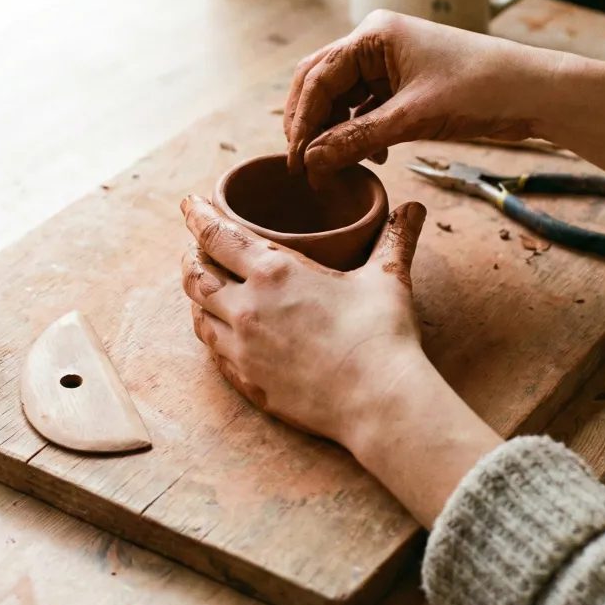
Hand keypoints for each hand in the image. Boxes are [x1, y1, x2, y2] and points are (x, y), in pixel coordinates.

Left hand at [181, 193, 428, 444]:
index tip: (188, 203)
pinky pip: (213, 350)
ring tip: (204, 285)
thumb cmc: (381, 335)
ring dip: (196, 295)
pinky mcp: (247, 381)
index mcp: (274, 272)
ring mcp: (242, 347)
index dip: (197, 215)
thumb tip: (415, 208)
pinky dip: (210, 332)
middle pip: (196, 275)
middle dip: (190, 255)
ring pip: (198, 313)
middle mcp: (247, 307)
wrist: (378, 401)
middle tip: (195, 245)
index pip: (217, 235)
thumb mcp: (387, 278)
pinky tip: (219, 330)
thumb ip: (395, 239)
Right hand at [284, 8, 604, 201]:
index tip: (297, 162)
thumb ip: (357, 140)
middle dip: (309, 125)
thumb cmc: (481, 90)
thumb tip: (311, 162)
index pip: (317, 77)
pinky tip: (370, 157)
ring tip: (331, 168)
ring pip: (342, 98)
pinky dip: (360, 133)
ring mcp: (390, 62)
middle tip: (303, 166)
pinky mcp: (406, 84)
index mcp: (373, 34)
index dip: (301, 121)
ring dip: (334, 132)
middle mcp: (376, 42)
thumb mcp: (413, 119)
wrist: (536, 92)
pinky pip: (367, 108)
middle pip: (321, 83)